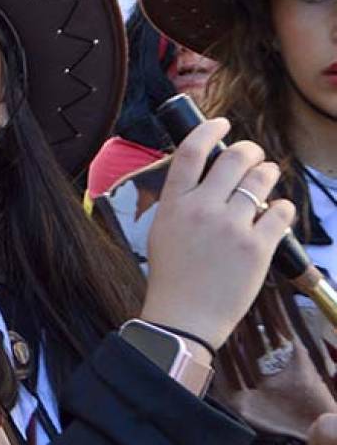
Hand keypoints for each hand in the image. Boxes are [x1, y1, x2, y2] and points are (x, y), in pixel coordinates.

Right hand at [142, 118, 295, 349]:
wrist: (184, 319)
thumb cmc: (174, 279)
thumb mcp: (163, 233)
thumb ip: (182, 201)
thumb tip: (210, 172)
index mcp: (174, 206)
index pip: (193, 150)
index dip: (211, 129)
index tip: (223, 124)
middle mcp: (202, 210)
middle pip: (236, 156)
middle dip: (250, 152)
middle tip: (253, 159)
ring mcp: (231, 227)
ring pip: (263, 178)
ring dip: (268, 176)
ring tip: (263, 186)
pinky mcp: (257, 246)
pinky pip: (281, 209)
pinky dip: (280, 210)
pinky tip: (271, 219)